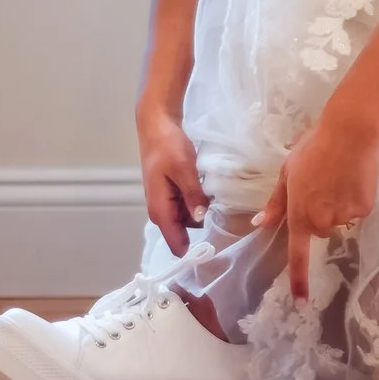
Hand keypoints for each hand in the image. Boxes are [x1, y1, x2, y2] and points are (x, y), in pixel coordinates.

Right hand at [137, 106, 207, 257]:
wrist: (157, 126)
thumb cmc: (168, 146)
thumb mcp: (184, 169)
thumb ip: (192, 195)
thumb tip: (200, 219)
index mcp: (159, 209)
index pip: (175, 242)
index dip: (192, 250)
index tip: (213, 253)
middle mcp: (160, 210)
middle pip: (184, 231)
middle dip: (202, 226)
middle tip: (221, 211)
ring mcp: (165, 202)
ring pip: (187, 218)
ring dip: (200, 211)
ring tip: (213, 195)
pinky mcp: (171, 193)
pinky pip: (187, 206)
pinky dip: (197, 201)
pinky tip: (206, 189)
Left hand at [256, 113, 378, 301]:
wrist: (350, 133)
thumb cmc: (313, 148)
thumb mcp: (288, 172)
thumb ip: (276, 203)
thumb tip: (261, 224)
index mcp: (300, 214)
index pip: (298, 255)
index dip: (299, 281)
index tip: (301, 304)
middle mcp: (322, 221)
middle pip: (321, 230)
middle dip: (320, 214)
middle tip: (322, 186)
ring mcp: (345, 216)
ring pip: (340, 220)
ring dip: (338, 206)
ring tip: (339, 177)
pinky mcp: (365, 208)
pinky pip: (357, 211)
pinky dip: (356, 199)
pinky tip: (354, 179)